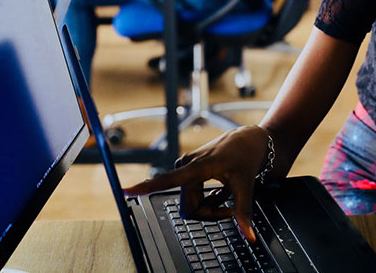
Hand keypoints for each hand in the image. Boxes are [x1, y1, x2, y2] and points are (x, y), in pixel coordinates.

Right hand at [124, 125, 270, 241]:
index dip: (147, 187)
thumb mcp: (247, 184)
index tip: (127, 190)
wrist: (249, 139)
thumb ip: (243, 212)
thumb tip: (248, 235)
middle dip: (210, 213)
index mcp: (198, 166)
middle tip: (230, 207)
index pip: (169, 180)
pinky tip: (221, 189)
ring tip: (226, 192)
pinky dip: (209, 199)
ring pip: (191, 205)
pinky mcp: (188, 170)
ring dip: (211, 206)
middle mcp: (186, 166)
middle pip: (189, 208)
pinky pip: (193, 197)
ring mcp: (186, 168)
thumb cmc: (246, 155)